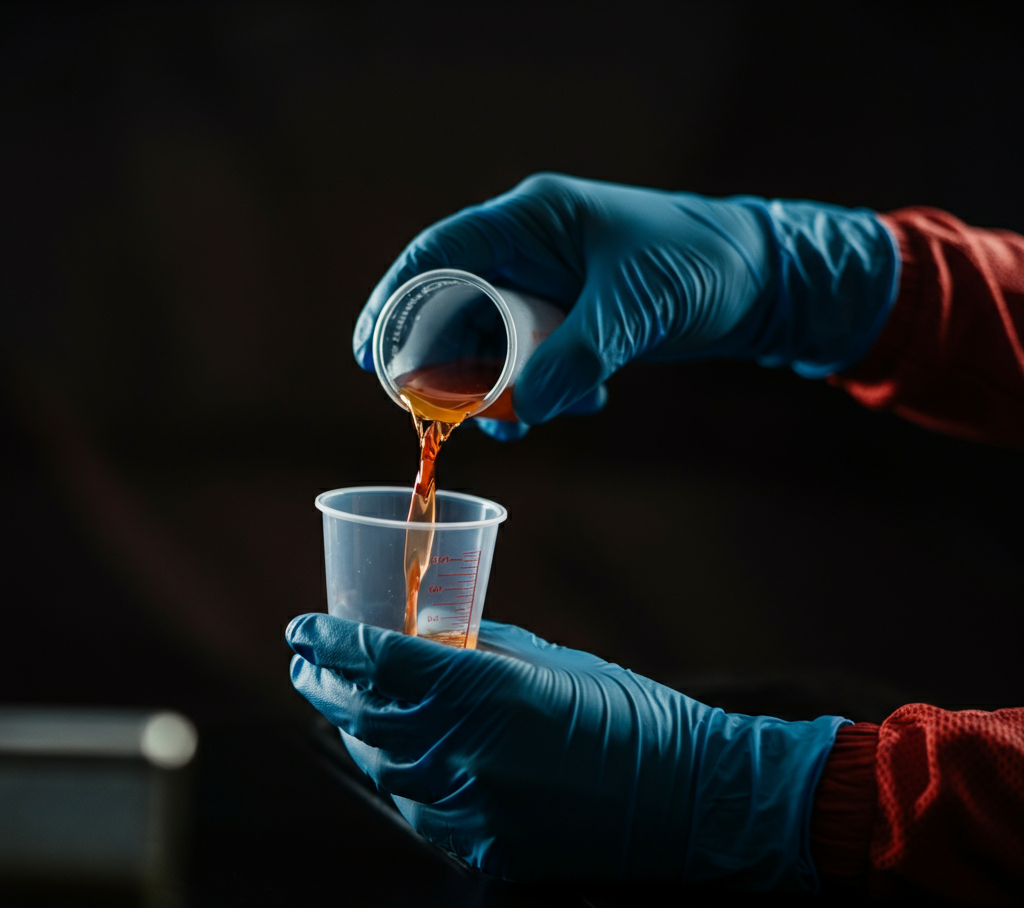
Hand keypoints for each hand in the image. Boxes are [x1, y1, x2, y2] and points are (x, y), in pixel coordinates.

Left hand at [287, 614, 845, 888]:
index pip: (380, 660)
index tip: (301, 628)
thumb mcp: (551, 662)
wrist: (686, 797)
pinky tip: (401, 760)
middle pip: (364, 717)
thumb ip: (480, 653)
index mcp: (487, 688)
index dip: (330, 641)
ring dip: (358, 736)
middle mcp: (468, 750)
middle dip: (324, 687)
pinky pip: (419, 812)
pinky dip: (402, 780)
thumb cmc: (627, 713)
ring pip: (382, 769)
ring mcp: (472, 807)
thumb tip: (429, 645)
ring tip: (345, 711)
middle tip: (306, 667)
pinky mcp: (484, 849)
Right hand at [353, 174, 898, 428]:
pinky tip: (582, 404)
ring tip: (523, 422)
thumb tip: (522, 412)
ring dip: (500, 390)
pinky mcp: (571, 321)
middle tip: (452, 417)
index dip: (394, 305)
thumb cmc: (699, 265)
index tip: (371, 360)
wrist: (759, 278)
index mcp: (529, 222)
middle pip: (454, 310)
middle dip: (450, 368)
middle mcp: (529, 253)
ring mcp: (549, 288)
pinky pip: (531, 361)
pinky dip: (542, 391)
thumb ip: (577, 358)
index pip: (437, 257)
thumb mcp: (635, 309)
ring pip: (491, 345)